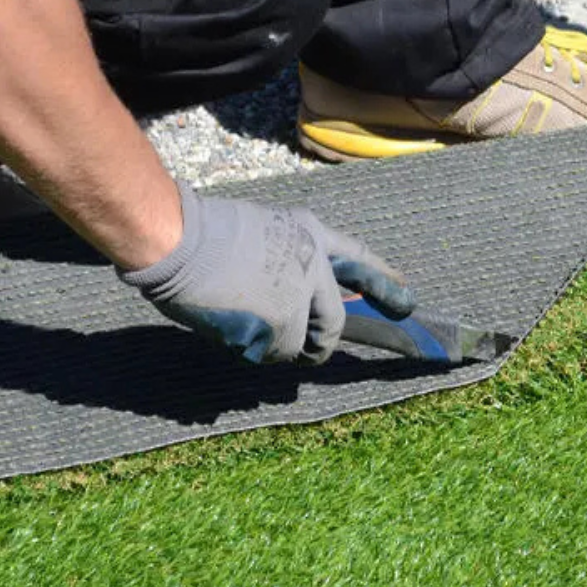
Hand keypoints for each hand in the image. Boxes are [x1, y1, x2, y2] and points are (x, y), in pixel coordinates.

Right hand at [119, 182, 414, 364]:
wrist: (179, 239)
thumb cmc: (205, 232)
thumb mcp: (263, 233)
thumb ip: (287, 262)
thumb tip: (293, 298)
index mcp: (312, 234)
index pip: (359, 260)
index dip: (384, 282)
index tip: (406, 299)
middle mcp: (316, 267)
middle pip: (335, 323)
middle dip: (322, 344)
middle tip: (310, 354)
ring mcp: (301, 298)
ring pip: (299, 345)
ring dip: (276, 346)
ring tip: (246, 326)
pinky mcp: (282, 326)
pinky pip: (272, 353)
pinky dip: (253, 349)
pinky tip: (232, 327)